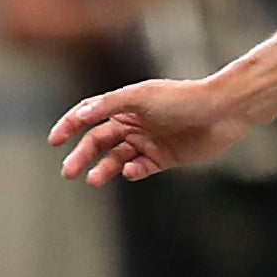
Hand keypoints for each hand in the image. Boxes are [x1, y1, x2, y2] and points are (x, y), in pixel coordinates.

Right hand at [52, 75, 250, 184]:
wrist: (222, 111)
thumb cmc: (182, 98)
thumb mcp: (142, 96)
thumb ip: (110, 105)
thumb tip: (81, 114)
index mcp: (125, 105)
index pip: (89, 115)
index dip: (70, 125)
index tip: (54, 140)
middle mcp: (134, 123)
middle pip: (99, 141)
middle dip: (82, 155)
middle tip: (68, 171)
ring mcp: (149, 141)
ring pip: (117, 159)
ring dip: (104, 169)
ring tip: (93, 180)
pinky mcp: (165, 158)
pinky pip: (142, 168)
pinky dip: (134, 171)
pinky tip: (132, 171)